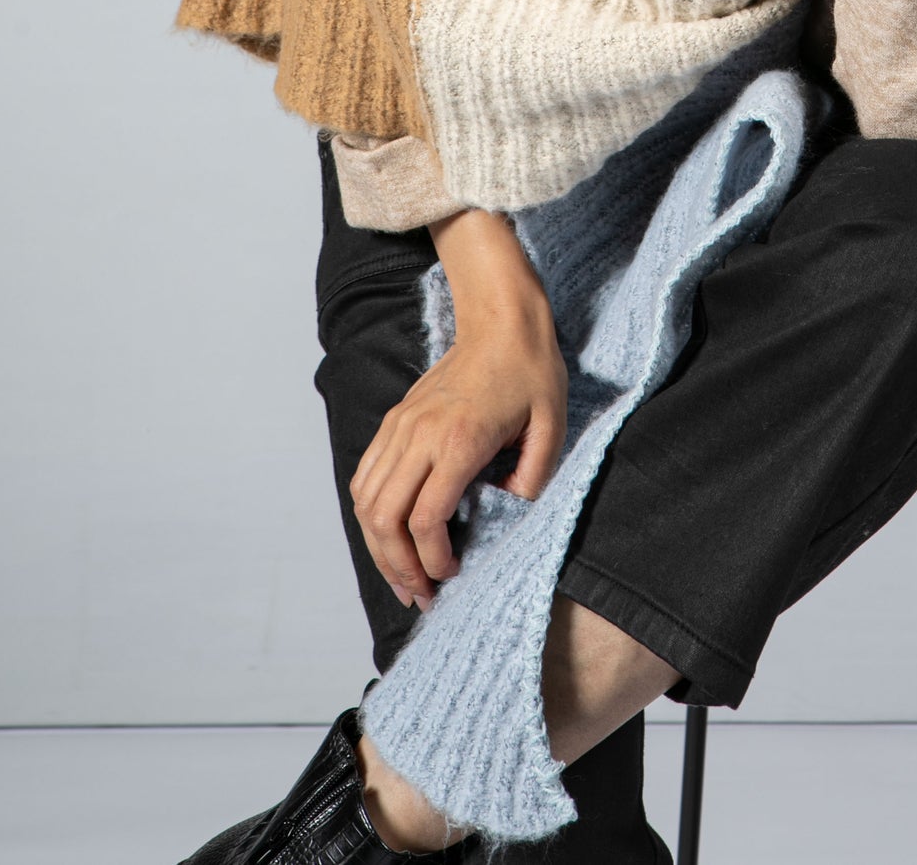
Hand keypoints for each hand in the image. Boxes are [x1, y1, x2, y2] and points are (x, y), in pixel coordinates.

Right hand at [349, 216, 567, 610]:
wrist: (501, 320)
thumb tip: (511, 516)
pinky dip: (370, 513)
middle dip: (399, 566)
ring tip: (402, 576)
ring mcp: (401, 425)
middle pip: (385, 517)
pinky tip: (389, 534)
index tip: (452, 575)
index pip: (425, 516)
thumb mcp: (551, 425)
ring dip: (378, 546)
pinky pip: (365, 475)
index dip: (433, 558)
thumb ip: (533, 476)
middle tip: (421, 595)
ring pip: (366, 499)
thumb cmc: (530, 372)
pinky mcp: (395, 420)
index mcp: (460, 439)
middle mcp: (420, 433)